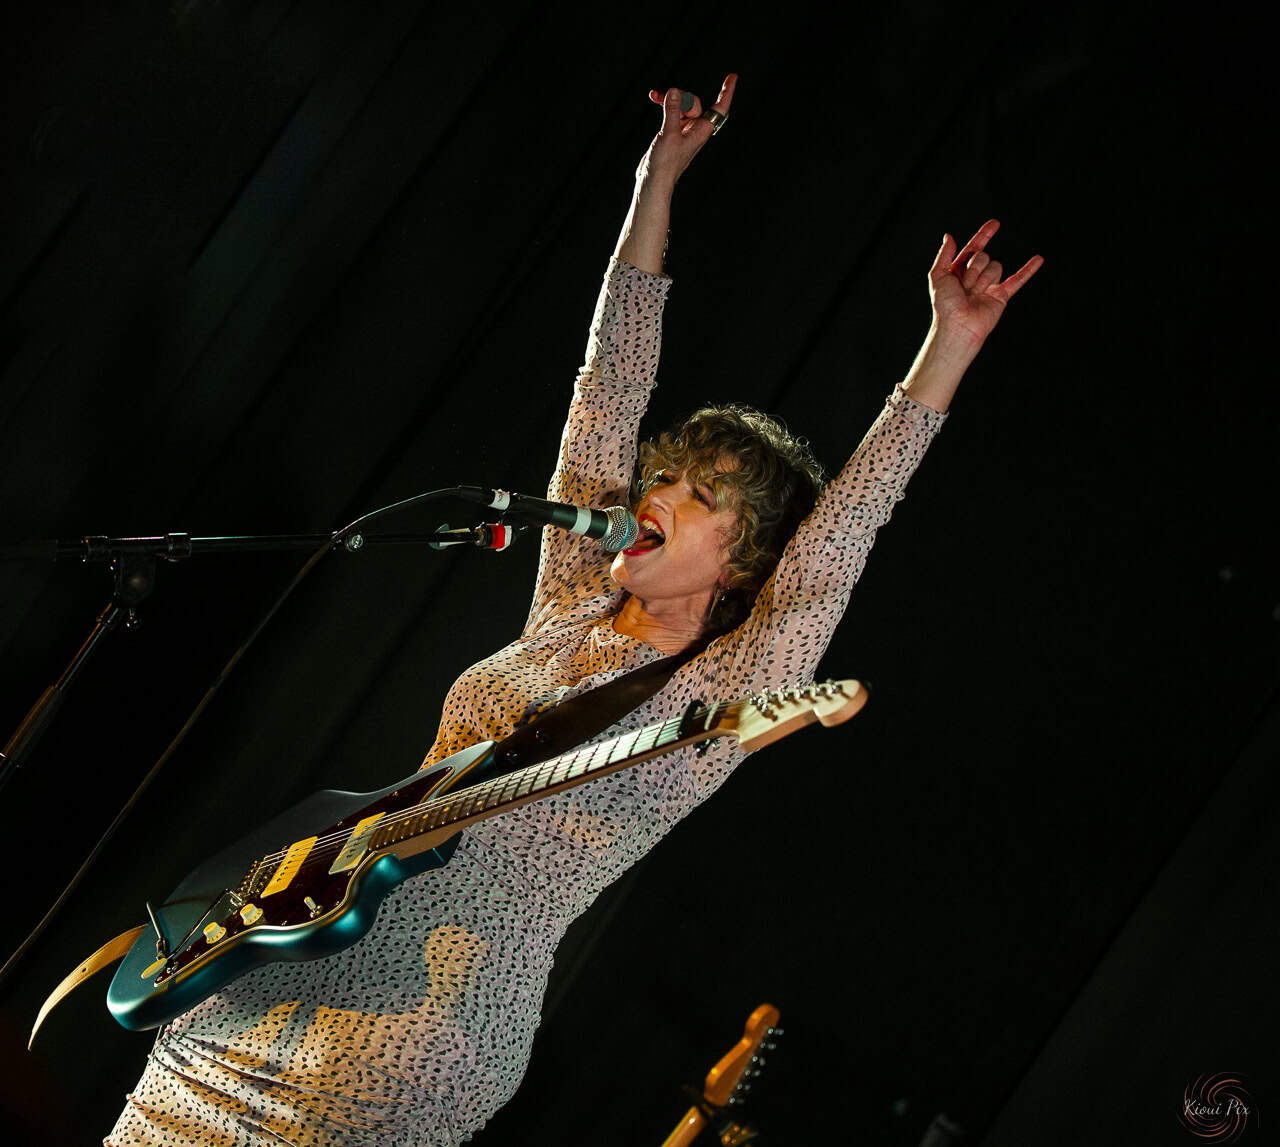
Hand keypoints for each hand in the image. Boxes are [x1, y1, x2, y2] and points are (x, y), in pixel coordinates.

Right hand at [637, 74, 736, 185]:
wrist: (654, 181)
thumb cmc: (665, 164)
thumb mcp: (669, 133)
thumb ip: (673, 110)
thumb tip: (675, 91)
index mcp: (702, 132)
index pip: (719, 108)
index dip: (727, 92)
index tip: (733, 77)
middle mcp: (696, 131)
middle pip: (695, 103)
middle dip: (681, 96)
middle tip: (665, 98)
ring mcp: (684, 131)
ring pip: (682, 106)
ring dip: (669, 99)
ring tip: (655, 96)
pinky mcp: (673, 133)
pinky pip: (673, 112)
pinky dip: (665, 105)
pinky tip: (655, 99)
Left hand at [929, 220, 1042, 350]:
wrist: (958, 326)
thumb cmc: (945, 305)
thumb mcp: (938, 276)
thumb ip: (944, 255)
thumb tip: (949, 236)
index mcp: (960, 271)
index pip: (973, 248)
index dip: (983, 235)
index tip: (995, 223)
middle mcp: (975, 277)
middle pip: (983, 257)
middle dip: (974, 269)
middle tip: (965, 286)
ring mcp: (989, 286)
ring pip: (995, 267)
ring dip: (984, 279)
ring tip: (974, 294)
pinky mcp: (1001, 296)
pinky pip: (1017, 280)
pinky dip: (1029, 270)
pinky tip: (1039, 259)